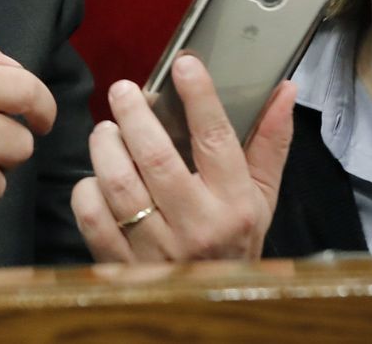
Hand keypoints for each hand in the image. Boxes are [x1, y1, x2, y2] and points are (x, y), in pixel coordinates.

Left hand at [71, 55, 295, 261]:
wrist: (216, 306)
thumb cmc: (235, 242)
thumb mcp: (262, 196)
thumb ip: (270, 142)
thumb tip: (284, 89)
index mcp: (234, 204)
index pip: (216, 140)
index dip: (200, 97)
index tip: (185, 64)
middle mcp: (197, 225)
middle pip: (156, 158)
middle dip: (135, 115)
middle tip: (123, 90)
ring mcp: (157, 248)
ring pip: (119, 185)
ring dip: (106, 147)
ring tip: (107, 129)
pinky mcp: (122, 264)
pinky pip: (92, 217)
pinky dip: (87, 189)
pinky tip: (97, 177)